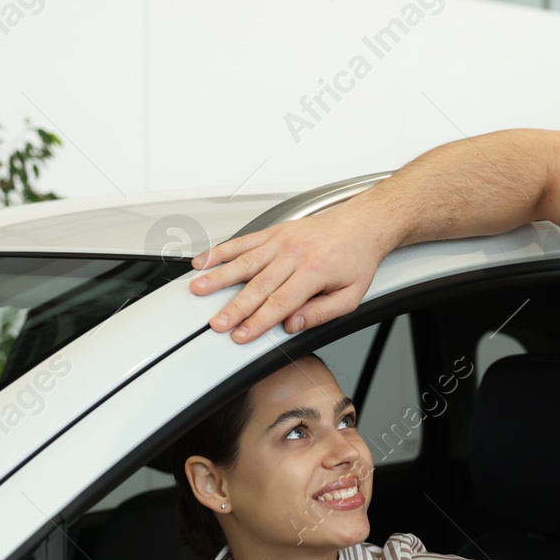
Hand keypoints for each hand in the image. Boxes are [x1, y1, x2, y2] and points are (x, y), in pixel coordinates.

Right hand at [188, 205, 388, 342]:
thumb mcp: (351, 296)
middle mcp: (295, 253)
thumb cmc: (356, 259)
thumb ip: (321, 314)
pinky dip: (220, 251)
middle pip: (258, 285)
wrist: (362, 224)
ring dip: (219, 276)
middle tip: (216, 323)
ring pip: (244, 261)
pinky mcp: (273, 231)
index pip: (280, 303)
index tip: (241, 335)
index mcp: (315, 271)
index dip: (258, 322)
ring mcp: (281, 240)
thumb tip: (293, 325)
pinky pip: (242, 241)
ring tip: (198, 289)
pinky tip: (203, 261)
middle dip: (234, 307)